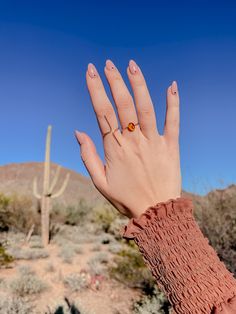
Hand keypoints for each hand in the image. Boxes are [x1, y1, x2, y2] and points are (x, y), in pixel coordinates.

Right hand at [75, 59, 180, 218]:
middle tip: (108, 64)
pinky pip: (172, 121)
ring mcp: (153, 142)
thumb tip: (78, 132)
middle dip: (114, 80)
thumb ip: (88, 156)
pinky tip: (171, 85)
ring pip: (145, 108)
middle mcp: (133, 141)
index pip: (102, 111)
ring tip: (131, 66)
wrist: (155, 211)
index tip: (91, 71)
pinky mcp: (170, 146)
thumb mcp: (99, 181)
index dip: (95, 89)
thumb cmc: (125, 198)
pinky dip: (172, 103)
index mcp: (114, 148)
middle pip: (122, 104)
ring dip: (138, 85)